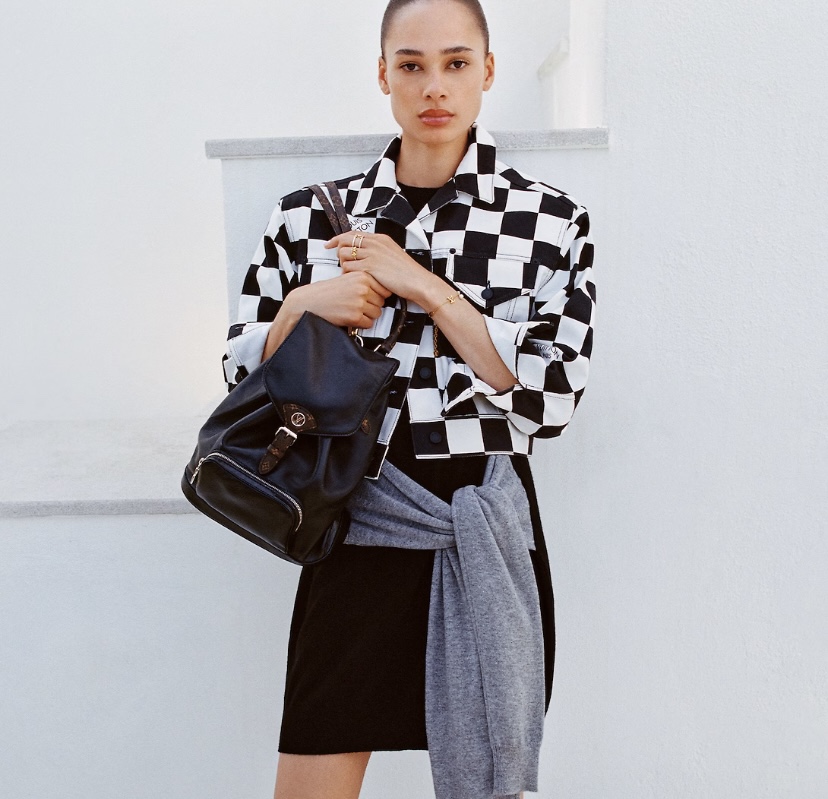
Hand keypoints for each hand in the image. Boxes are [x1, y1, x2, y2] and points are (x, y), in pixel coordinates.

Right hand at [260, 271, 391, 362]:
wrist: (308, 302)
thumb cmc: (326, 292)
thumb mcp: (347, 279)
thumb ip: (365, 282)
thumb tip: (386, 291)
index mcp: (362, 275)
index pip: (384, 288)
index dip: (377, 295)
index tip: (368, 297)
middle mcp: (362, 287)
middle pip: (382, 302)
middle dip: (372, 306)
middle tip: (357, 306)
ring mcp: (359, 302)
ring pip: (377, 313)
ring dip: (367, 315)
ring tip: (352, 311)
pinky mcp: (355, 316)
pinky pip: (368, 323)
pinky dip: (361, 324)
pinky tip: (349, 318)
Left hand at [324, 232, 437, 306]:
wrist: (417, 281)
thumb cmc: (407, 273)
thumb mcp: (393, 254)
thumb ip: (379, 251)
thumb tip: (365, 253)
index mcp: (380, 238)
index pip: (352, 233)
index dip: (338, 238)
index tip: (329, 244)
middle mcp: (374, 243)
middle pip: (344, 241)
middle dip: (338, 251)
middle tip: (341, 262)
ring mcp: (371, 254)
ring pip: (344, 254)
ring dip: (343, 264)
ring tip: (351, 274)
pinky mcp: (369, 266)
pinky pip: (348, 267)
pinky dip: (347, 273)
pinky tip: (354, 279)